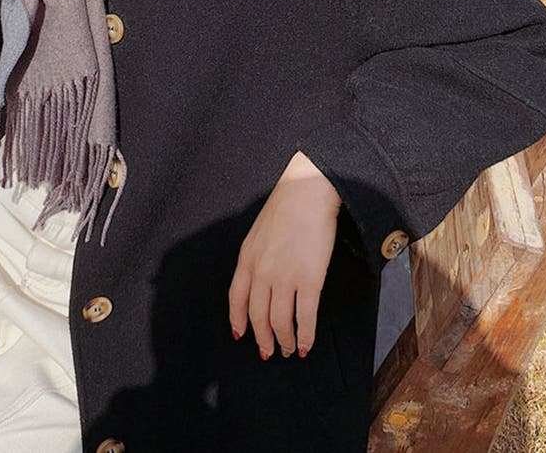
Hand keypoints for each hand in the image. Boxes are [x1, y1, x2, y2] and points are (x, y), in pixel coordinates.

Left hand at [228, 151, 340, 359]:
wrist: (308, 193)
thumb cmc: (286, 207)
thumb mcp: (258, 232)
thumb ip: (255, 257)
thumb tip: (259, 279)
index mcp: (246, 259)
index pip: (236, 299)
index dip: (238, 321)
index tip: (241, 335)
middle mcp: (261, 272)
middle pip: (258, 317)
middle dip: (263, 339)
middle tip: (269, 352)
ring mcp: (285, 278)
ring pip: (280, 323)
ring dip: (284, 342)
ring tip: (289, 350)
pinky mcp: (309, 281)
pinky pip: (305, 318)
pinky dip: (306, 337)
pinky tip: (307, 344)